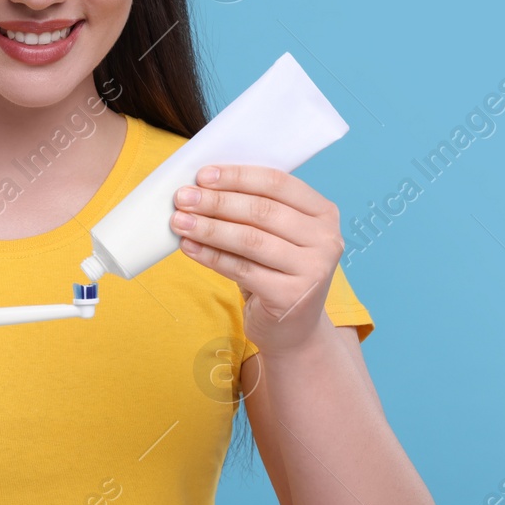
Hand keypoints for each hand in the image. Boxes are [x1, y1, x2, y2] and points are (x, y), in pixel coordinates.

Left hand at [170, 164, 344, 352]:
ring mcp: (313, 270)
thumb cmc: (277, 272)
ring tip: (179, 221)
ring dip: (209, 228)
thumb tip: (202, 186)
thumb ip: (254, 209)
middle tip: (183, 198)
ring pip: (250, 239)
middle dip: (217, 201)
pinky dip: (211, 256)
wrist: (294, 329)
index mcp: (324, 212)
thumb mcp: (277, 235)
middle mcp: (326, 239)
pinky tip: (189, 247)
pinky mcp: (291, 296)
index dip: (237, 176)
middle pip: (262, 211)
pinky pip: (241, 269)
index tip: (202, 176)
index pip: (278, 183)